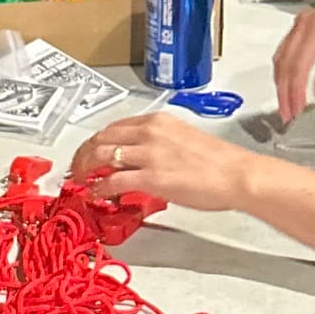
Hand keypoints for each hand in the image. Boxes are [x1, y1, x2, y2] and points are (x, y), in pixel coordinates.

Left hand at [69, 113, 252, 212]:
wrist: (237, 175)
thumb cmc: (220, 163)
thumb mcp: (184, 141)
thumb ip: (160, 146)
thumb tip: (143, 160)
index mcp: (158, 121)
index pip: (115, 126)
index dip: (97, 140)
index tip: (90, 151)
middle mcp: (150, 132)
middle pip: (102, 138)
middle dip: (84, 154)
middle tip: (77, 167)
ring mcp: (149, 154)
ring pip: (102, 156)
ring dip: (85, 168)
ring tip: (79, 180)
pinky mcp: (150, 177)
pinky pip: (113, 180)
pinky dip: (98, 186)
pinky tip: (94, 192)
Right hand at [273, 0, 314, 125]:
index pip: (299, 65)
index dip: (296, 91)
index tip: (297, 108)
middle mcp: (306, 22)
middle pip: (286, 63)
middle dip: (285, 91)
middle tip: (288, 113)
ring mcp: (302, 22)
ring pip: (282, 57)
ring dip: (281, 83)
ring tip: (287, 104)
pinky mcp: (303, 26)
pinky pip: (285, 50)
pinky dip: (285, 70)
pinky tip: (287, 84)